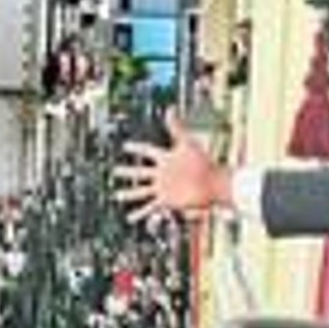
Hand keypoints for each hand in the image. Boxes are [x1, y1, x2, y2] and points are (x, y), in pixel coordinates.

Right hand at [113, 109, 231, 221]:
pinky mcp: (166, 200)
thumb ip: (176, 127)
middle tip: (115, 171)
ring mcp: (163, 188)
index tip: (125, 146)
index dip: (136, 148)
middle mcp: (162, 174)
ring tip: (118, 196)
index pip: (148, 151)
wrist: (212, 183)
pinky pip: (150, 207)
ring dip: (130, 193)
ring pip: (141, 190)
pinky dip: (140, 213)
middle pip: (141, 172)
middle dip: (128, 171)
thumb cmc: (202, 162)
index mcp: (165, 159)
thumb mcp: (186, 143)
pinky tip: (130, 218)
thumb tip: (169, 109)